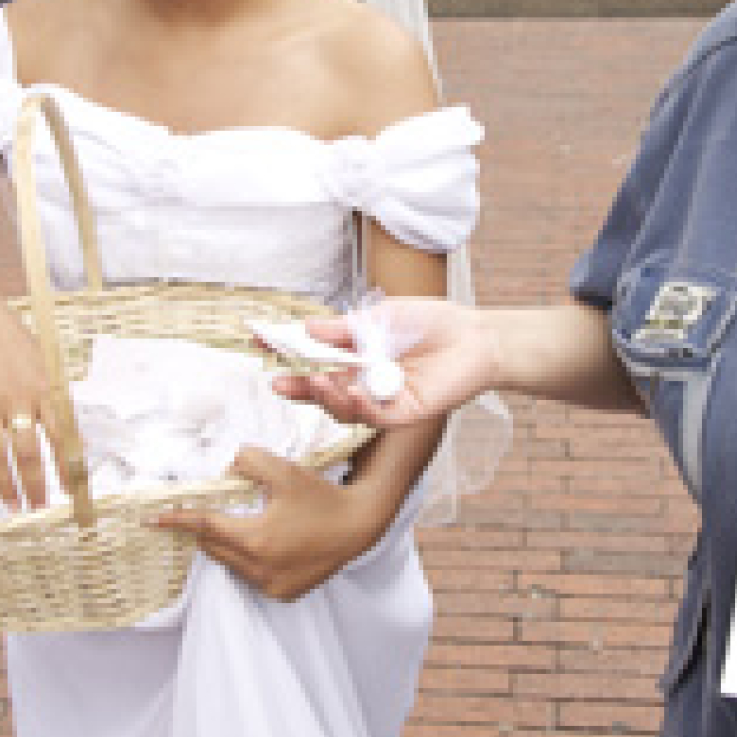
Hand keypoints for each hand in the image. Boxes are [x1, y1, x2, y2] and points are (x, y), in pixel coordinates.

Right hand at [0, 278, 59, 508]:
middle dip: (34, 484)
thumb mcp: (48, 368)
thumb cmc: (20, 348)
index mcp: (44, 387)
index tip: (72, 491)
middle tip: (39, 506)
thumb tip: (75, 446)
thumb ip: (57, 404)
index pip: (62, 434)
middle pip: (26, 450)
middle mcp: (15, 396)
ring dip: (3, 483)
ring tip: (12, 503)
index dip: (68, 466)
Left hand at [150, 446, 379, 600]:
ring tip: (247, 524)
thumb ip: (250, 462)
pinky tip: (268, 543)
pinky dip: (250, 561)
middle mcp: (260, 569)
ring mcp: (272, 585)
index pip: (205, 527)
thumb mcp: (285, 472)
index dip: (178, 520)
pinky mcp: (284, 593)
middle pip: (215, 548)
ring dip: (230, 545)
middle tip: (210, 512)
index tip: (153, 519)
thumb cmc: (322, 498)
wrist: (359, 525)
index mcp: (255, 539)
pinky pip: (252, 577)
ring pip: (232, 565)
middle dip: (208, 530)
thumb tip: (228, 465)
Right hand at [273, 298, 493, 430]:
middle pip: (324, 391)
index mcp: (357, 357)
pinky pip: (373, 417)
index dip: (289, 353)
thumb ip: (344, 329)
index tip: (261, 341)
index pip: (316, 359)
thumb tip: (307, 329)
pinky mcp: (403, 413)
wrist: (475, 337)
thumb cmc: (432, 323)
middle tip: (277, 382)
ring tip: (317, 381)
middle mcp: (365, 382)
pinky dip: (359, 406)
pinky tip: (352, 393)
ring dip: (327, 397)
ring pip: (344, 409)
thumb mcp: (380, 318)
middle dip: (299, 388)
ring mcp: (382, 400)